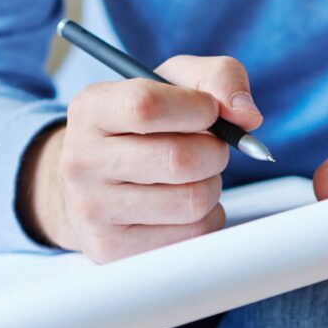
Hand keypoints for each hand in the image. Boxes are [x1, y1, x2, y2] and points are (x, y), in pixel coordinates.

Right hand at [22, 55, 262, 261]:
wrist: (93, 187)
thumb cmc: (143, 129)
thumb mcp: (173, 85)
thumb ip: (217, 78)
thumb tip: (247, 115)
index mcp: (90, 109)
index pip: (146, 105)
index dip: (196, 108)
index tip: (209, 112)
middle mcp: (81, 160)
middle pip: (180, 160)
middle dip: (214, 152)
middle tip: (210, 147)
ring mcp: (93, 210)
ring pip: (192, 201)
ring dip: (212, 186)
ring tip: (193, 177)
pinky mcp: (113, 249)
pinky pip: (192, 234)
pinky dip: (206, 217)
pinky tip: (183, 206)